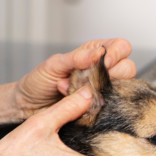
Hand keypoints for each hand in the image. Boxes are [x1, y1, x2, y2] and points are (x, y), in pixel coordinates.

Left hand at [13, 38, 136, 118]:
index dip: (117, 53)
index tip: (105, 62)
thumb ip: (76, 58)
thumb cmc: (38, 82)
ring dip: (99, 90)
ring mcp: (102, 90)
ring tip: (74, 91)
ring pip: (123, 89)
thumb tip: (98, 53)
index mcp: (93, 53)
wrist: (27, 105)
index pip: (121, 47)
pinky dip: (93, 105)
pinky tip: (77, 103)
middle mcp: (102, 71)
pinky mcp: (98, 109)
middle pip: (128, 68)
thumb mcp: (54, 64)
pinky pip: (110, 107)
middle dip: (110, 74)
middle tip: (87, 79)